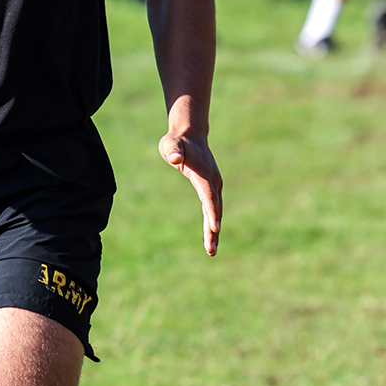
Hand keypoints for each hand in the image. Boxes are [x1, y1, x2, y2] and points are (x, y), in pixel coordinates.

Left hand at [158, 129, 223, 256]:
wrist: (190, 134)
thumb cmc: (176, 141)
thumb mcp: (169, 144)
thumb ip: (172, 151)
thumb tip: (176, 158)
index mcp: (202, 173)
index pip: (208, 195)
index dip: (211, 212)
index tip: (215, 228)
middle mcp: (213, 180)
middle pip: (214, 208)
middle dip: (213, 229)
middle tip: (211, 249)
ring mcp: (214, 184)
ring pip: (215, 210)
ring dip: (214, 231)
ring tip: (211, 250)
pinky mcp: (212, 188)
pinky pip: (212, 208)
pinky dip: (212, 222)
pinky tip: (210, 237)